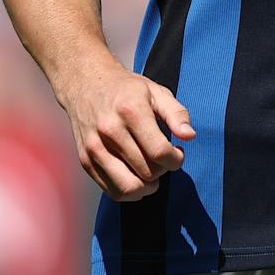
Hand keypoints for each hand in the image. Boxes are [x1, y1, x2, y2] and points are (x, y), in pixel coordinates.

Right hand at [58, 64, 196, 200]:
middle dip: (163, 170)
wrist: (86, 84)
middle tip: (163, 158)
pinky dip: (130, 191)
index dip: (176, 159)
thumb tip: (190, 136)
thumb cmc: (126, 89)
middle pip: (147, 171)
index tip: (178, 153)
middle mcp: (110, 130)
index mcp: (131, 110)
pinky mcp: (85, 160)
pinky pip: (112, 191)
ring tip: (153, 173)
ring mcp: (95, 147)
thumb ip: (177, 114)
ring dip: (148, 186)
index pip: (159, 151)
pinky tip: (137, 176)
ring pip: (129, 187)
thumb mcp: (156, 92)